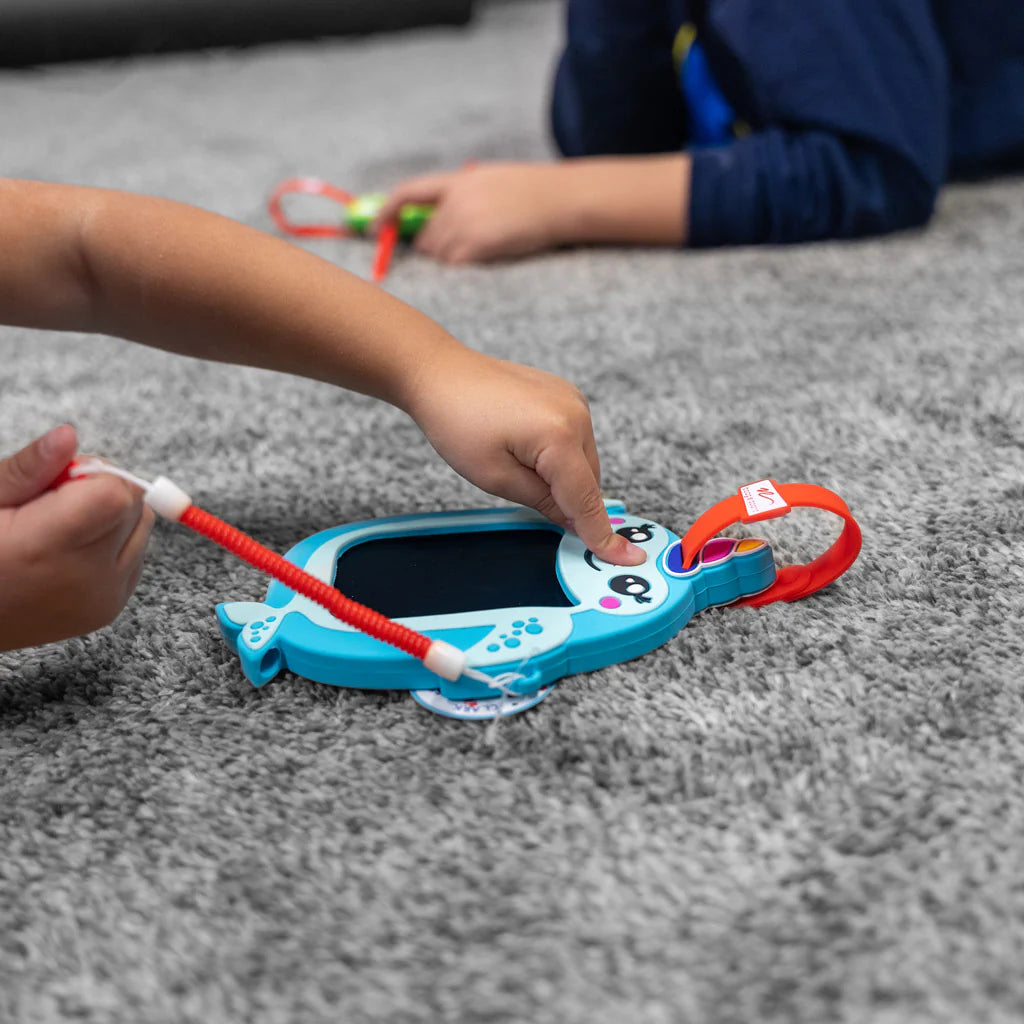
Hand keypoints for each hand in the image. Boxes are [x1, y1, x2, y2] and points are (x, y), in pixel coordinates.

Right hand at [0, 425, 154, 651]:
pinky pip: (136, 555)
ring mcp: (101, 599)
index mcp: (46, 549)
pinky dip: (114, 544)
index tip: (57, 481)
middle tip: (51, 505)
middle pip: (133, 506)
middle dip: (101, 492)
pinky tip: (70, 551)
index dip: (92, 475)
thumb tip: (68, 434)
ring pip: (141, 528)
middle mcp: (84, 579)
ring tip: (60, 529)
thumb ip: (29, 468)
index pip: (116, 494)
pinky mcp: (110, 609)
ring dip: (112, 517)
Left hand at [376, 162, 567, 264]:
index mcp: (458, 181)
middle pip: (424, 237)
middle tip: (460, 252)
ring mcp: (465, 222)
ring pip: (439, 256)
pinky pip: (455, 266)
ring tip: (484, 251)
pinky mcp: (477, 244)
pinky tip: (487, 260)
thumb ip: (464, 196)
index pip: (408, 192)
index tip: (375, 229)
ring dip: (454, 261)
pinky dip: (465, 269)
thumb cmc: (536, 194)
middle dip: (433, 249)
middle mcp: (455, 201)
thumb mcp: (493, 181)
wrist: (562, 200)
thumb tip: (439, 222)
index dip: (386, 212)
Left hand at [402, 348, 644, 565]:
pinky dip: (559, 456)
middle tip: (521, 493)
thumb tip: (574, 522)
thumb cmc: (458, 423)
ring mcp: (574, 400)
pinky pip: (575, 440)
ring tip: (514, 460)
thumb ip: (542, 503)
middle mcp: (576, 414)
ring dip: (563, 477)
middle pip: (589, 481)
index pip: (586, 498)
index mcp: (558, 436)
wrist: (441, 374)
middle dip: (567, 500)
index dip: (602, 534)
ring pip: (584, 462)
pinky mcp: (567, 395)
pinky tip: (523, 446)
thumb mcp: (495, 478)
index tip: (627, 558)